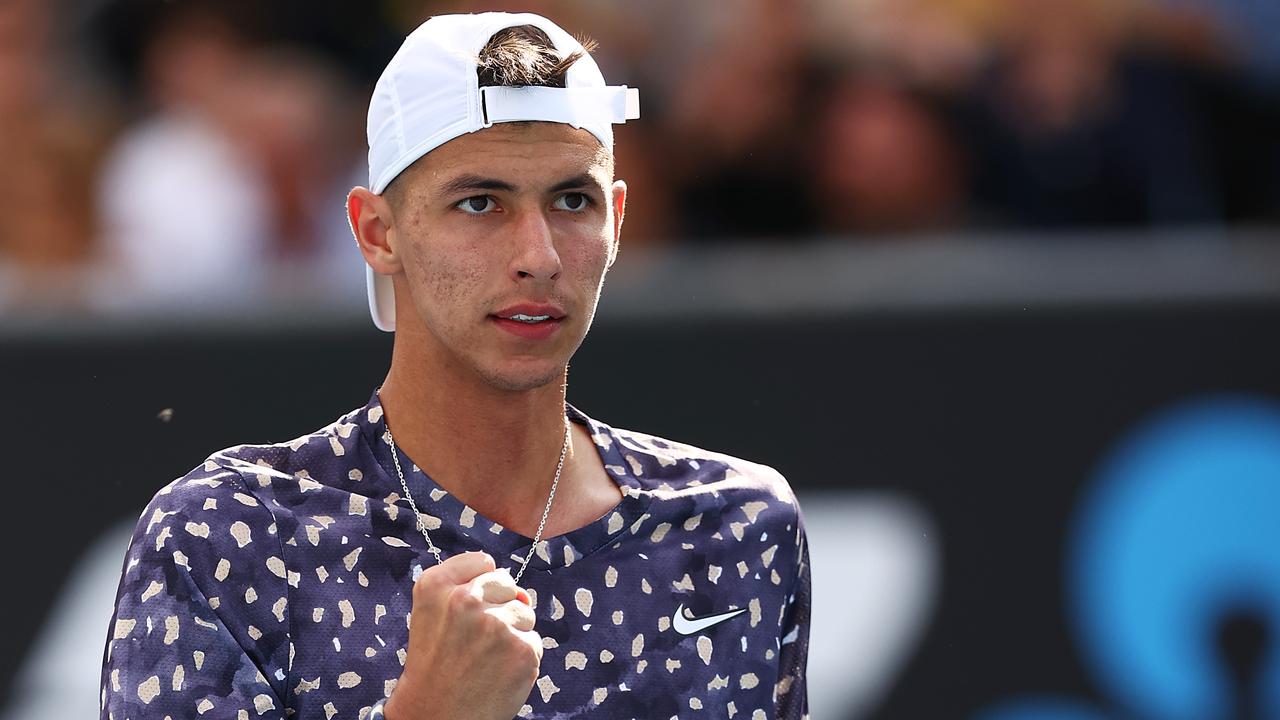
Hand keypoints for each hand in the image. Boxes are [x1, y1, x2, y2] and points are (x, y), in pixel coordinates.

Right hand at [384, 552, 541, 719]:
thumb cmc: (435, 664)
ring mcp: (497, 624)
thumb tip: (520, 592)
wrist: (435, 715)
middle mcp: (466, 599)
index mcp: (436, 586)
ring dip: (512, 633)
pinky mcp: (522, 649)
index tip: (466, 610)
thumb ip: (467, 584)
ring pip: (524, 613)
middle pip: (508, 584)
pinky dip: (521, 657)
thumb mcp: (430, 612)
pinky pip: (533, 640)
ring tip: (485, 657)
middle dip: (499, 608)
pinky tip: (498, 671)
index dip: (480, 586)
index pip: (483, 562)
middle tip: (474, 639)